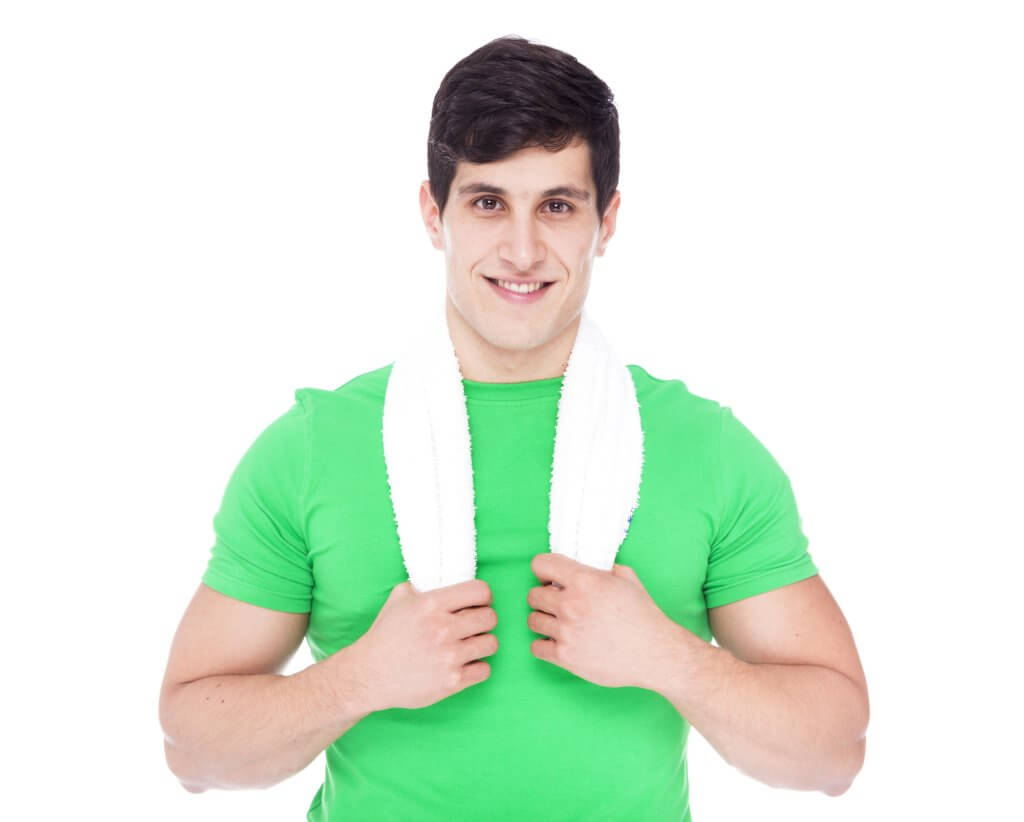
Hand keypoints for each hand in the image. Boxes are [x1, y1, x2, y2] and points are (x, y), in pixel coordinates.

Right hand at [355, 578, 498, 711]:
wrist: (369, 674)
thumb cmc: (385, 636)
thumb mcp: (398, 599)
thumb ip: (422, 586)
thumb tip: (442, 579)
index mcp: (432, 604)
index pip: (480, 591)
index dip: (483, 596)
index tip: (479, 603)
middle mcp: (443, 628)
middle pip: (490, 618)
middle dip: (485, 620)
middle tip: (474, 625)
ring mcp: (449, 656)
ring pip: (491, 643)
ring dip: (482, 643)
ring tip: (470, 645)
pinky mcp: (452, 681)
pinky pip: (484, 670)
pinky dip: (477, 667)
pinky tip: (465, 664)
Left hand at [526, 552, 681, 689]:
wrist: (655, 652)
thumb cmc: (643, 616)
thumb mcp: (627, 579)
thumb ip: (602, 569)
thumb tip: (587, 567)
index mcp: (584, 580)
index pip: (540, 564)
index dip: (544, 570)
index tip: (550, 579)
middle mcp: (571, 604)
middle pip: (532, 595)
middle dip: (543, 597)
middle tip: (556, 603)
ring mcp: (566, 632)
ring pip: (533, 620)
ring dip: (544, 620)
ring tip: (558, 623)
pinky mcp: (565, 657)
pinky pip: (536, 647)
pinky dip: (544, 645)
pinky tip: (558, 642)